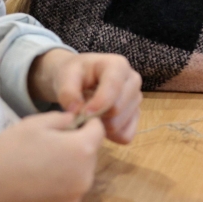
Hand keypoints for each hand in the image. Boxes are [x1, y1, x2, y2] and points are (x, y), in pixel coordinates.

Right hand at [0, 112, 104, 201]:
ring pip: (82, 169)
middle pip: (91, 151)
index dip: (87, 122)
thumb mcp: (38, 122)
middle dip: (78, 142)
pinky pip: (71, 186)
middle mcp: (86, 175)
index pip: (99, 129)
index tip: (72, 120)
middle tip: (52, 139)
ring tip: (43, 157)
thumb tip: (75, 120)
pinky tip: (40, 174)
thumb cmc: (9, 149)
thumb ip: (64, 118)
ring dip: (71, 161)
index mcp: (83, 149)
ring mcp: (75, 194)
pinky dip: (62, 178)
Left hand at [28, 50, 142, 143]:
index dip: (99, 103)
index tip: (83, 114)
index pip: (114, 87)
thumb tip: (76, 111)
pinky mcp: (136, 116)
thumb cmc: (74, 74)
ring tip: (89, 115)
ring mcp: (136, 99)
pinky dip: (110, 136)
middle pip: (117, 109)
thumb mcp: (66, 76)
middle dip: (97, 116)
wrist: (80, 78)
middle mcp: (133, 80)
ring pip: (120, 125)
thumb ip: (68, 92)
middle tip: (81, 113)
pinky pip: (126, 135)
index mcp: (118, 65)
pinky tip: (100, 124)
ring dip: (101, 126)